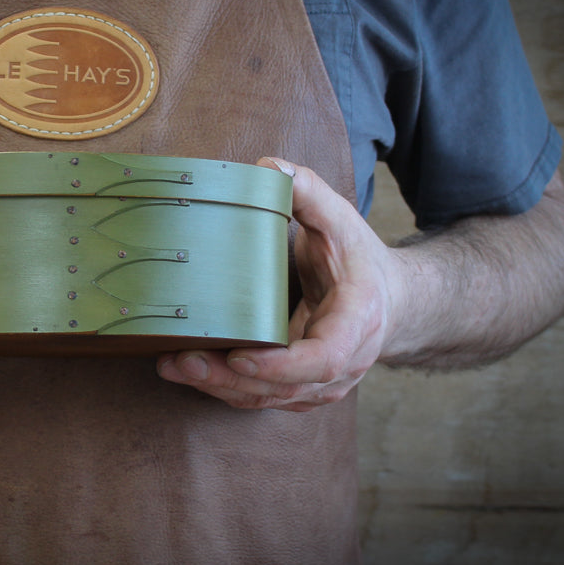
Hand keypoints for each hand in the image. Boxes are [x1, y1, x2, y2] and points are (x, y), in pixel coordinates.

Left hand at [157, 157, 401, 411]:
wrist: (391, 303)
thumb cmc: (360, 261)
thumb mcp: (343, 220)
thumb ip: (309, 193)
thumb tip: (267, 166)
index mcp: (358, 321)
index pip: (325, 357)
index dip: (282, 364)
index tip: (240, 356)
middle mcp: (343, 363)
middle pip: (284, 386)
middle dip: (229, 378)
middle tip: (182, 360)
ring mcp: (322, 384)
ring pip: (268, 398)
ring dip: (218, 387)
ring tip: (172, 366)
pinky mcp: (300, 390)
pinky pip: (261, 398)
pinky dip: (224, 388)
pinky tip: (188, 371)